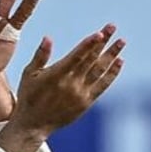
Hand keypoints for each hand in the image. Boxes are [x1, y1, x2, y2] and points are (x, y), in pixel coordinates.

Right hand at [0, 24, 123, 151]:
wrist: (34, 124)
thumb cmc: (29, 96)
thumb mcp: (29, 74)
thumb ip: (40, 56)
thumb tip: (47, 38)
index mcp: (56, 75)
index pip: (77, 56)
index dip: (89, 44)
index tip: (100, 33)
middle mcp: (71, 83)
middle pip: (91, 59)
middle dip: (103, 42)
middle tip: (112, 27)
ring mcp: (80, 93)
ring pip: (100, 70)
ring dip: (112, 55)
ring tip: (121, 41)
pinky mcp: (86, 102)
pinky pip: (103, 85)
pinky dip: (112, 73)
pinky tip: (119, 62)